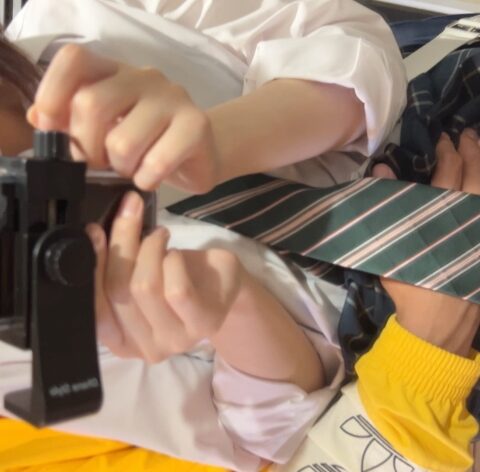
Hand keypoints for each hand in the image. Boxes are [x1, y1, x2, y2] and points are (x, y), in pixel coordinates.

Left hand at [28, 45, 219, 192]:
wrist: (202, 154)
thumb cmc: (150, 143)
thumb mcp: (106, 130)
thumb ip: (71, 122)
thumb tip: (37, 117)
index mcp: (115, 72)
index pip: (74, 61)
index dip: (53, 93)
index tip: (51, 128)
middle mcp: (144, 77)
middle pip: (92, 104)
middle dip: (88, 148)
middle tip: (101, 164)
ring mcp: (173, 98)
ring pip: (122, 141)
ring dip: (121, 169)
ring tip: (131, 171)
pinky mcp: (196, 124)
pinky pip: (156, 161)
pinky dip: (146, 180)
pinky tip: (150, 180)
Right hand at [86, 191, 244, 360]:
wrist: (220, 285)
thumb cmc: (173, 277)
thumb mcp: (137, 275)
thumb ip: (114, 267)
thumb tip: (90, 232)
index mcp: (120, 341)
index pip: (94, 307)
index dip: (92, 265)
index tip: (93, 229)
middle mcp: (145, 348)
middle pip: (119, 291)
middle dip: (121, 242)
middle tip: (131, 210)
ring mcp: (176, 340)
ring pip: (145, 288)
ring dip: (149, 249)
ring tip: (159, 235)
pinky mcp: (204, 323)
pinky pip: (176, 289)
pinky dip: (171, 261)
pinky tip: (174, 253)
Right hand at [379, 129, 479, 355]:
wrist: (439, 326)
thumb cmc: (409, 286)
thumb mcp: (391, 247)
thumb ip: (389, 207)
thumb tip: (382, 169)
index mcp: (443, 217)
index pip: (449, 174)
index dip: (447, 152)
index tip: (442, 139)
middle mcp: (469, 220)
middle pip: (477, 176)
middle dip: (473, 150)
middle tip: (467, 133)